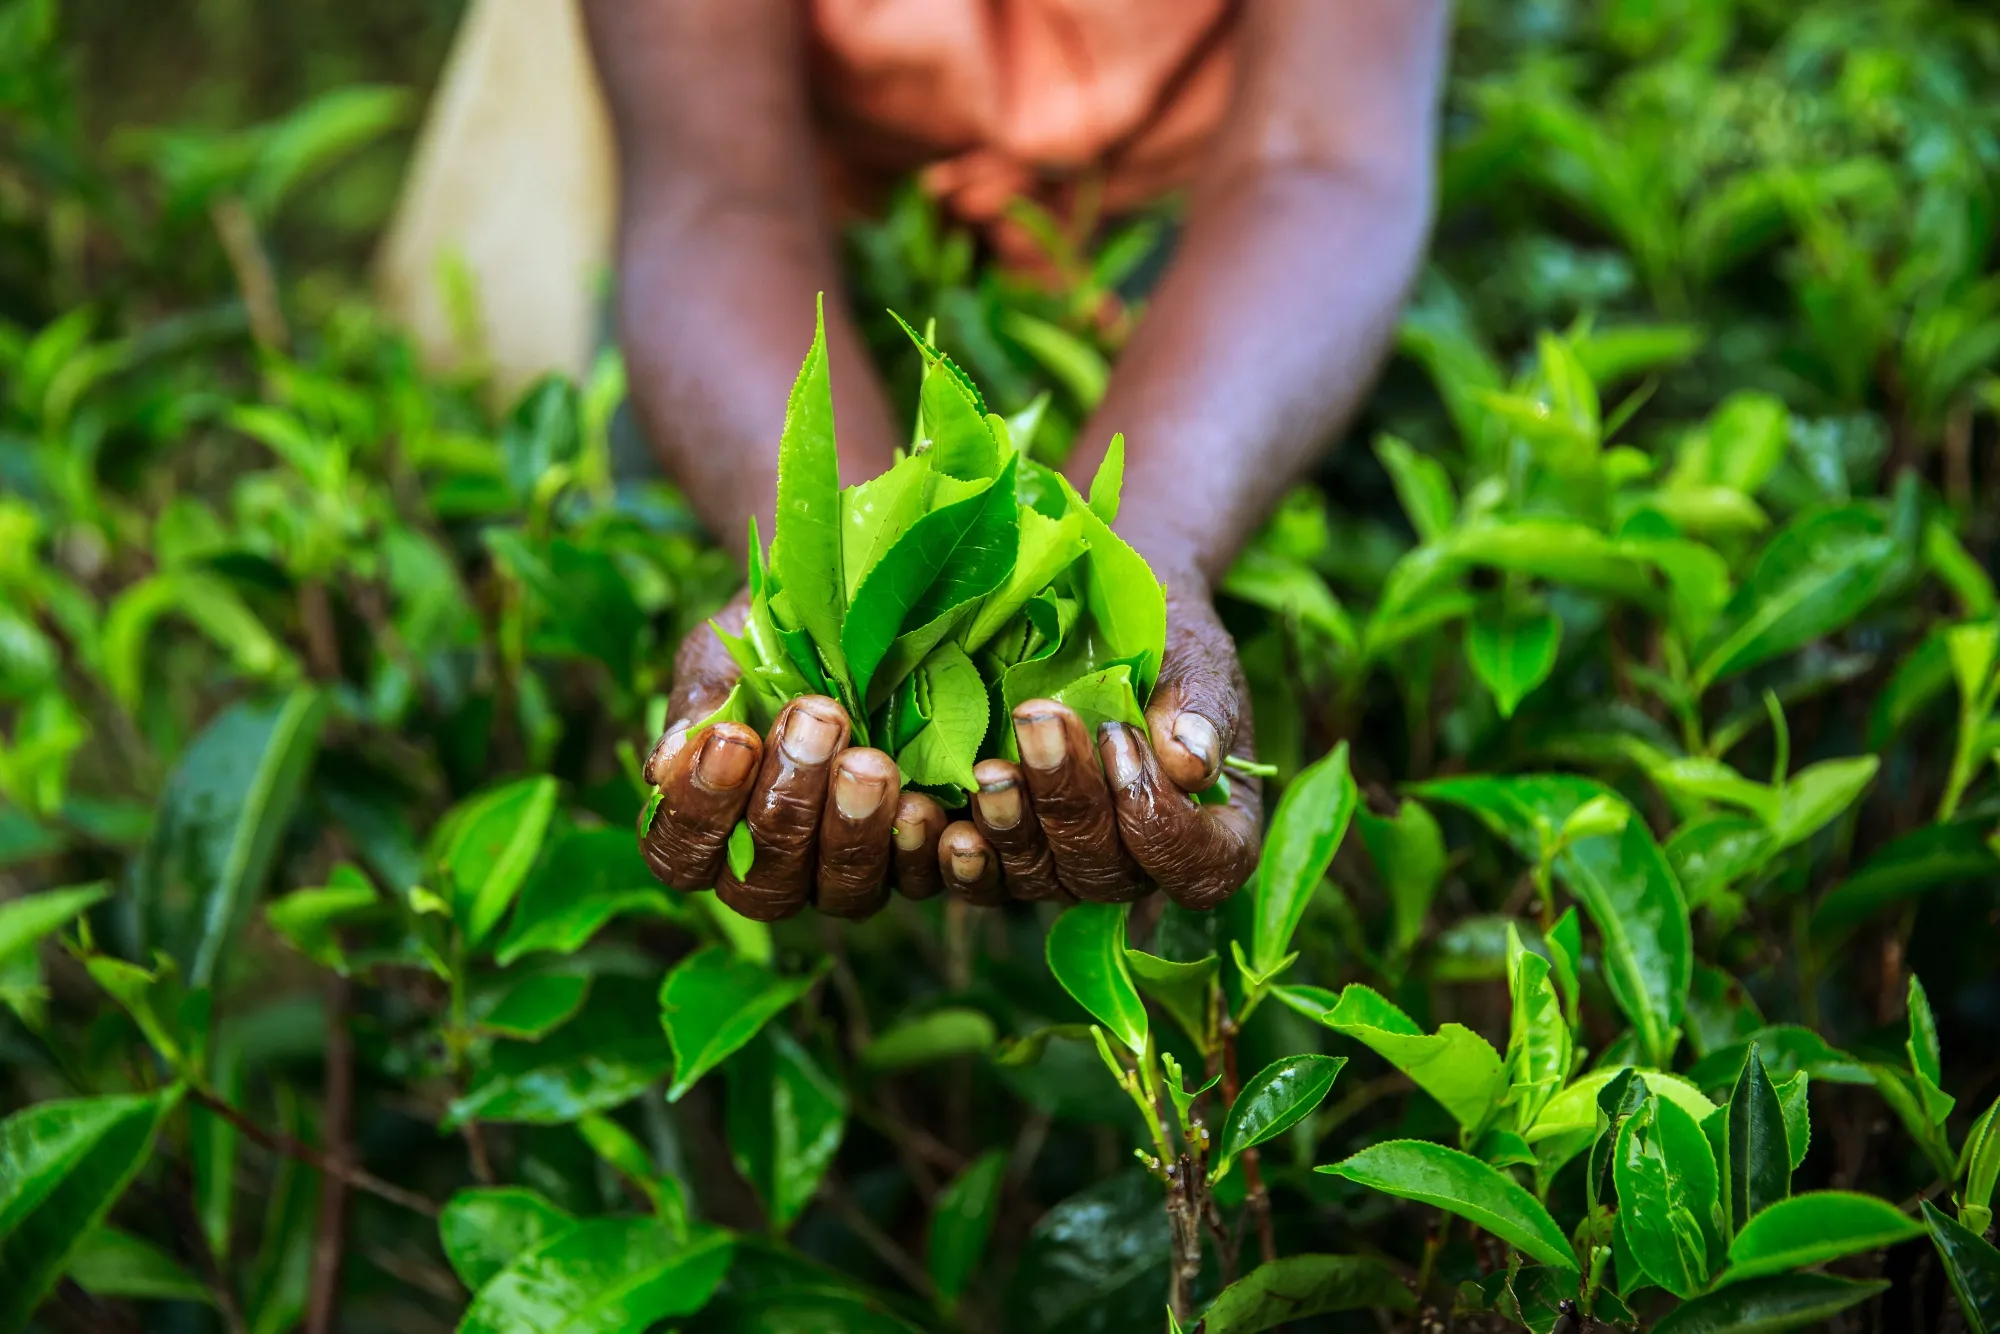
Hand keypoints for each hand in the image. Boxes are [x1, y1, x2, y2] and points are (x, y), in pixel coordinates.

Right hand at [637, 590, 946, 921]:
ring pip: (844, 892)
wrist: (855, 611)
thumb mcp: (725, 660)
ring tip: (869, 762)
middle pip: (766, 884)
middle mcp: (774, 870)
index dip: (701, 809)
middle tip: (815, 723)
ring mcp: (845, 874)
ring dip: (855, 828)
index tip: (731, 738)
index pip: (682, 855)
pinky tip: (924, 806)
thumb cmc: (769, 643)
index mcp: (709, 831)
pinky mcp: (914, 861)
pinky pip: (923, 880)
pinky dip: (923, 850)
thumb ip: (699, 708)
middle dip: (787, 806)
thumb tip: (666, 763)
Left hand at [940, 576, 1263, 911]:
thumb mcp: (1194, 652)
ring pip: (1039, 881)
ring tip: (987, 769)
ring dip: (1010, 829)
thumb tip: (1192, 767)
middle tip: (1039, 721)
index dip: (1164, 829)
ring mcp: (1064, 862)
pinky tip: (925, 816)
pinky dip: (950, 857)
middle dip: (1071, 802)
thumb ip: (1202, 705)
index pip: (1202, 870)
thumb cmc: (1160, 632)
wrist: (1093, 603)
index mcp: (1207, 827)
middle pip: (1108, 874)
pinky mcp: (1001, 851)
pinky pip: (976, 881)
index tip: (1123, 743)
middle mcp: (1135, 859)